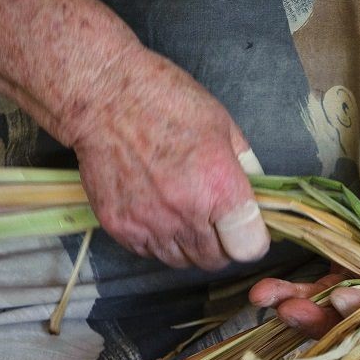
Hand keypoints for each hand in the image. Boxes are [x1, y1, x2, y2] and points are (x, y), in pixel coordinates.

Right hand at [66, 46, 269, 269]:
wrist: (102, 97)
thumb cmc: (165, 101)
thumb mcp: (223, 126)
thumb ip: (245, 166)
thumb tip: (257, 194)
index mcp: (220, 188)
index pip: (250, 248)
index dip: (253, 239)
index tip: (247, 229)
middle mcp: (186, 214)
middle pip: (216, 260)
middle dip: (222, 245)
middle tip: (215, 221)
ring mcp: (150, 224)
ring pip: (182, 261)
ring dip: (189, 246)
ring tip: (184, 215)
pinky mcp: (120, 227)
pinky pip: (149, 252)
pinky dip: (158, 241)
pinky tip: (157, 213)